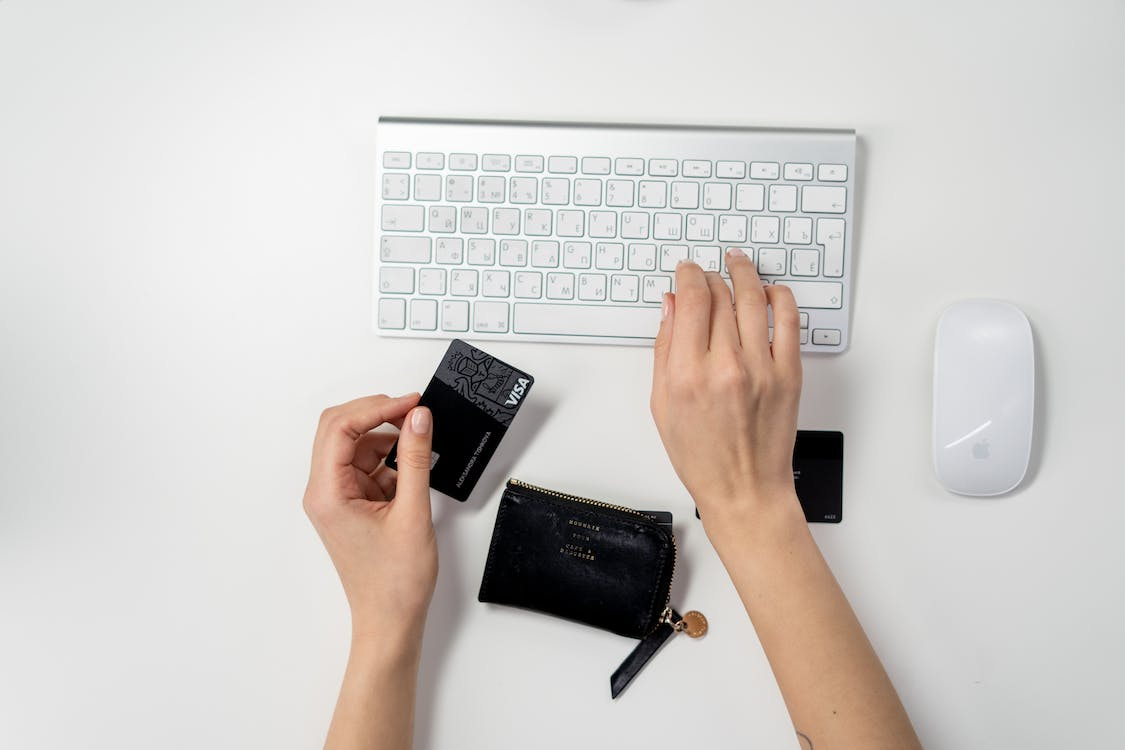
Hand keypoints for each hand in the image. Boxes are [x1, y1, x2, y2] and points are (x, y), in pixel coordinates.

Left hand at [303, 393, 437, 647]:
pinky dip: (389, 459)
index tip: (411, 403)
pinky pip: (366, 465)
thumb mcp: (413, 511)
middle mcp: (324, 492)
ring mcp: (336, 497)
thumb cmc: (394, 582)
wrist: (390, 620)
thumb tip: (419, 418)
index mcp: (327, 493)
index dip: (377, 407)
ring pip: (354, 445)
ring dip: (385, 438)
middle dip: (376, 414)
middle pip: (340, 429)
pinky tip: (412, 467)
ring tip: (419, 442)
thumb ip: (415, 458)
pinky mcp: (351, 503)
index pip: (341, 428)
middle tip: (413, 411)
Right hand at [650, 250, 802, 537]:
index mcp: (687, 374)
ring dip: (744, 273)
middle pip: (721, 296)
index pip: (691, 300)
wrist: (745, 490)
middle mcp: (725, 366)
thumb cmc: (702, 457)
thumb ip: (664, 350)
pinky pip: (789, 321)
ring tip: (738, 264)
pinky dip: (780, 297)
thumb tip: (670, 307)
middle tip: (707, 273)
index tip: (686, 271)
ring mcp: (762, 368)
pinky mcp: (789, 375)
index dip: (688, 276)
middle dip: (711, 276)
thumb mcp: (663, 405)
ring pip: (754, 299)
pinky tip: (770, 291)